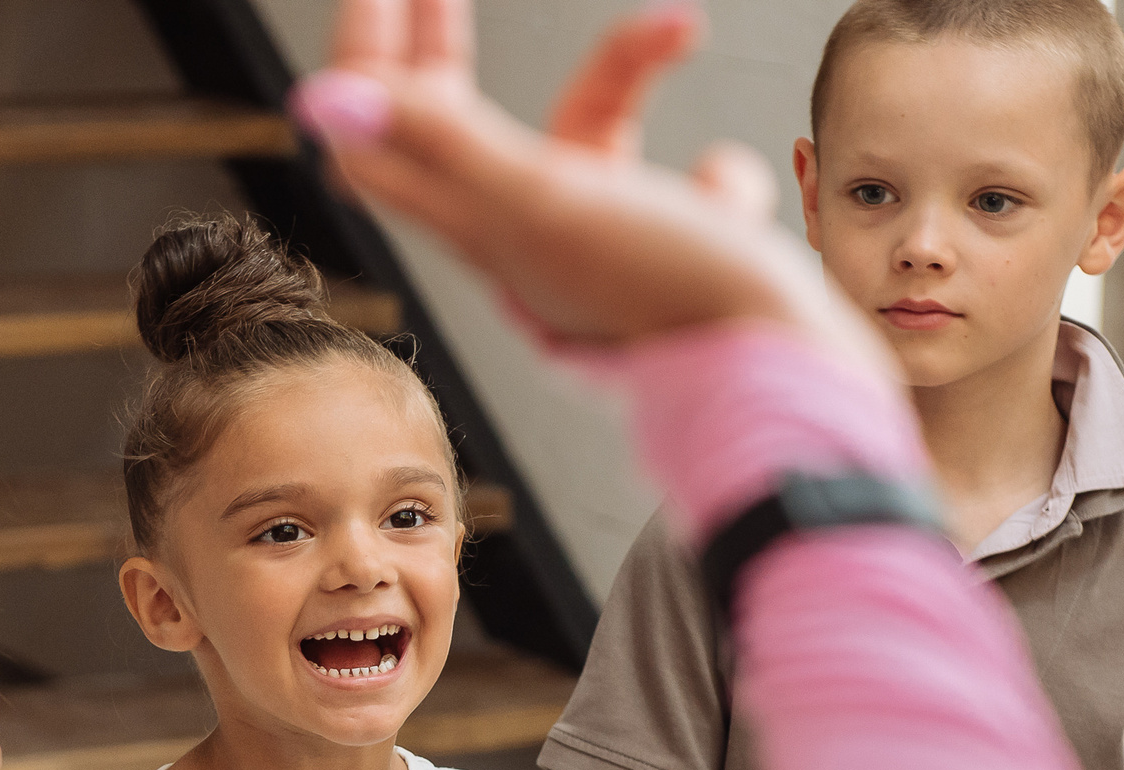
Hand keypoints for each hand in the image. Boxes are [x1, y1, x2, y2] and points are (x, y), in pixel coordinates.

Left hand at [290, 0, 893, 378]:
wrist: (797, 381)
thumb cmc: (679, 300)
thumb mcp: (550, 201)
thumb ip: (444, 144)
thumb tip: (326, 102)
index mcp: (488, 232)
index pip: (384, 141)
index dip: (369, 58)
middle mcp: (531, 245)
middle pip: (459, 132)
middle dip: (445, 44)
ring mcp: (601, 252)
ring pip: (593, 141)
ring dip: (628, 79)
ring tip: (673, 30)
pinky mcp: (670, 259)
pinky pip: (678, 189)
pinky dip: (713, 176)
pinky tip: (727, 188)